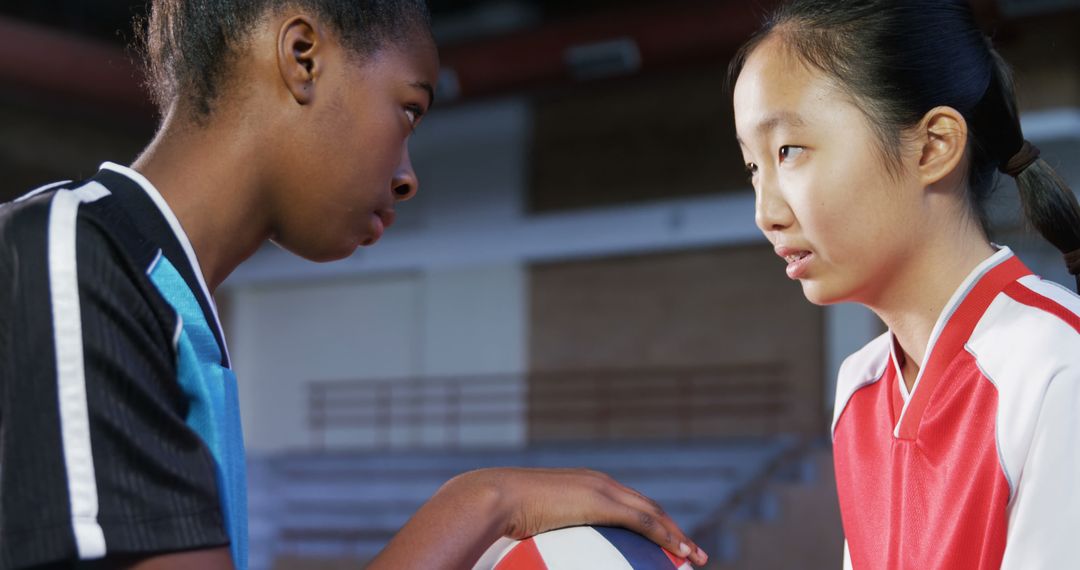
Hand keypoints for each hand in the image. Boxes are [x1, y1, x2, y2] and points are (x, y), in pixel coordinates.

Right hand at [467, 467, 709, 566]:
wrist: (495, 497)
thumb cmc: (500, 516)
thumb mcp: (527, 528)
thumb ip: (544, 535)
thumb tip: (536, 558)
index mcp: (585, 485)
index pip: (627, 503)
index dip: (649, 522)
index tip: (664, 542)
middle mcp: (599, 482)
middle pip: (647, 507)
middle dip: (672, 529)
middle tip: (691, 552)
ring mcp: (602, 489)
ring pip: (653, 513)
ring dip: (678, 535)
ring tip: (695, 557)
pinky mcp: (603, 501)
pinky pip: (645, 522)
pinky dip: (667, 538)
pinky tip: (682, 555)